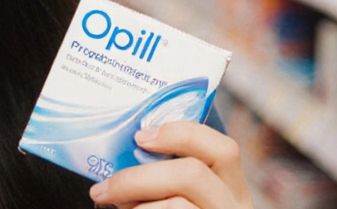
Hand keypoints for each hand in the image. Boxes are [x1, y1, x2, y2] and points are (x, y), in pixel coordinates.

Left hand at [87, 122, 253, 208]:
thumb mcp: (180, 199)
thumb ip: (166, 181)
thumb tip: (124, 161)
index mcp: (231, 192)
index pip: (222, 149)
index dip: (181, 133)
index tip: (140, 137)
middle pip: (192, 174)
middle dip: (138, 177)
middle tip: (105, 189)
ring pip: (177, 206)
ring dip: (137, 206)